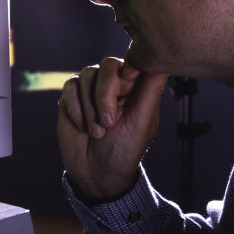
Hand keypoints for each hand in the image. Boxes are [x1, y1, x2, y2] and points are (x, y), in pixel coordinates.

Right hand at [57, 56, 167, 199]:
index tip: (126, 91)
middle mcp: (114, 83)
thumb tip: (164, 62)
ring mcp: (92, 88)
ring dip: (90, 107)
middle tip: (108, 123)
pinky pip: (69, 87)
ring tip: (97, 131)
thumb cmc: (124, 150)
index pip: (134, 60)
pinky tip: (82, 127)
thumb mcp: (142, 123)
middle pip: (108, 65)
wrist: (95, 172)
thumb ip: (151, 90)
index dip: (128, 71)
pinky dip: (75, 109)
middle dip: (105, 95)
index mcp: (137, 87)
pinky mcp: (72, 95)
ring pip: (87, 74)